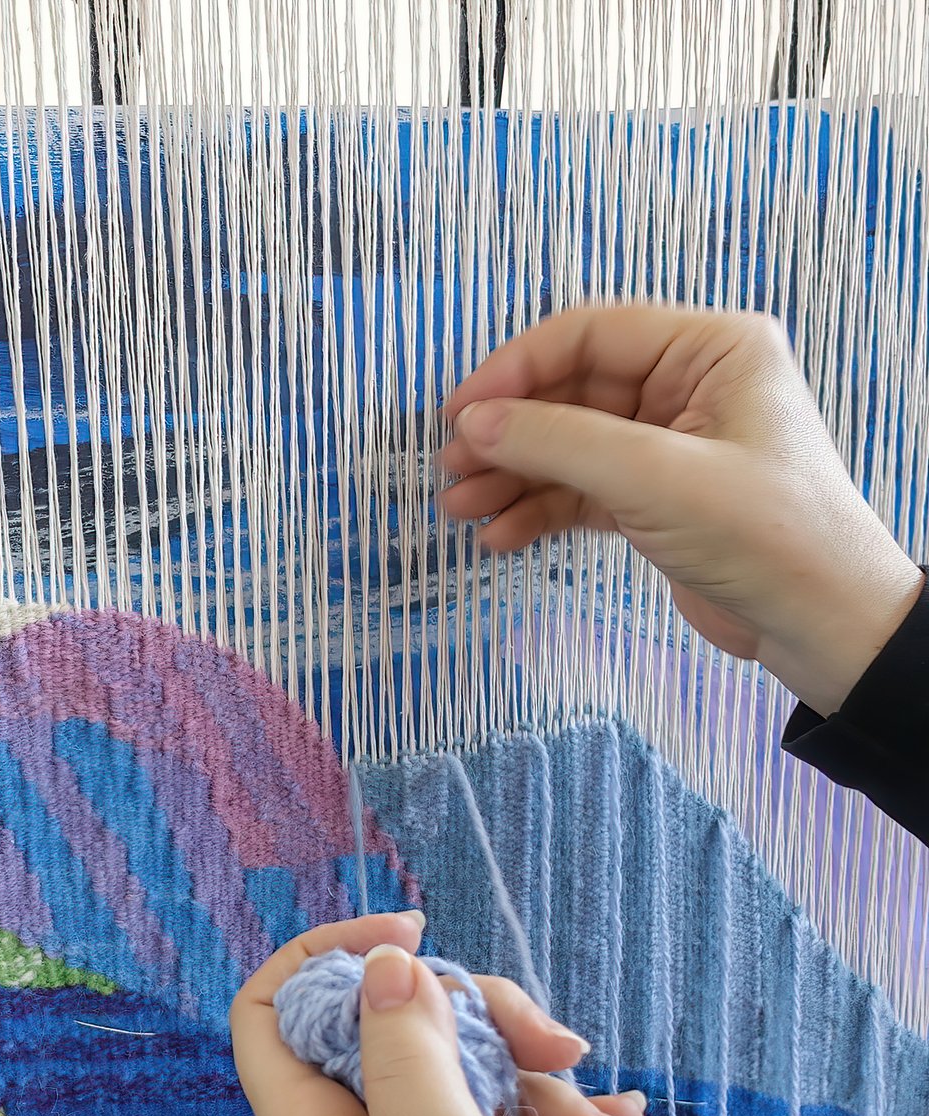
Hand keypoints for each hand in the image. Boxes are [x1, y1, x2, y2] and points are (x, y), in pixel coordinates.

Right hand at [438, 302, 923, 715]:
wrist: (821, 623)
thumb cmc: (765, 533)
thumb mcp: (655, 478)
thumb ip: (558, 442)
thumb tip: (471, 423)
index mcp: (710, 348)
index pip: (590, 335)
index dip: (516, 369)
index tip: (460, 415)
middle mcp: (689, 384)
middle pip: (570, 391)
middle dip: (508, 433)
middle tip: (452, 471)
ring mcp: (670, 444)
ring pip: (567, 445)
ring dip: (512, 477)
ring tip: (461, 512)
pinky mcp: (656, 498)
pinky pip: (579, 490)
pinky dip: (537, 510)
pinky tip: (500, 538)